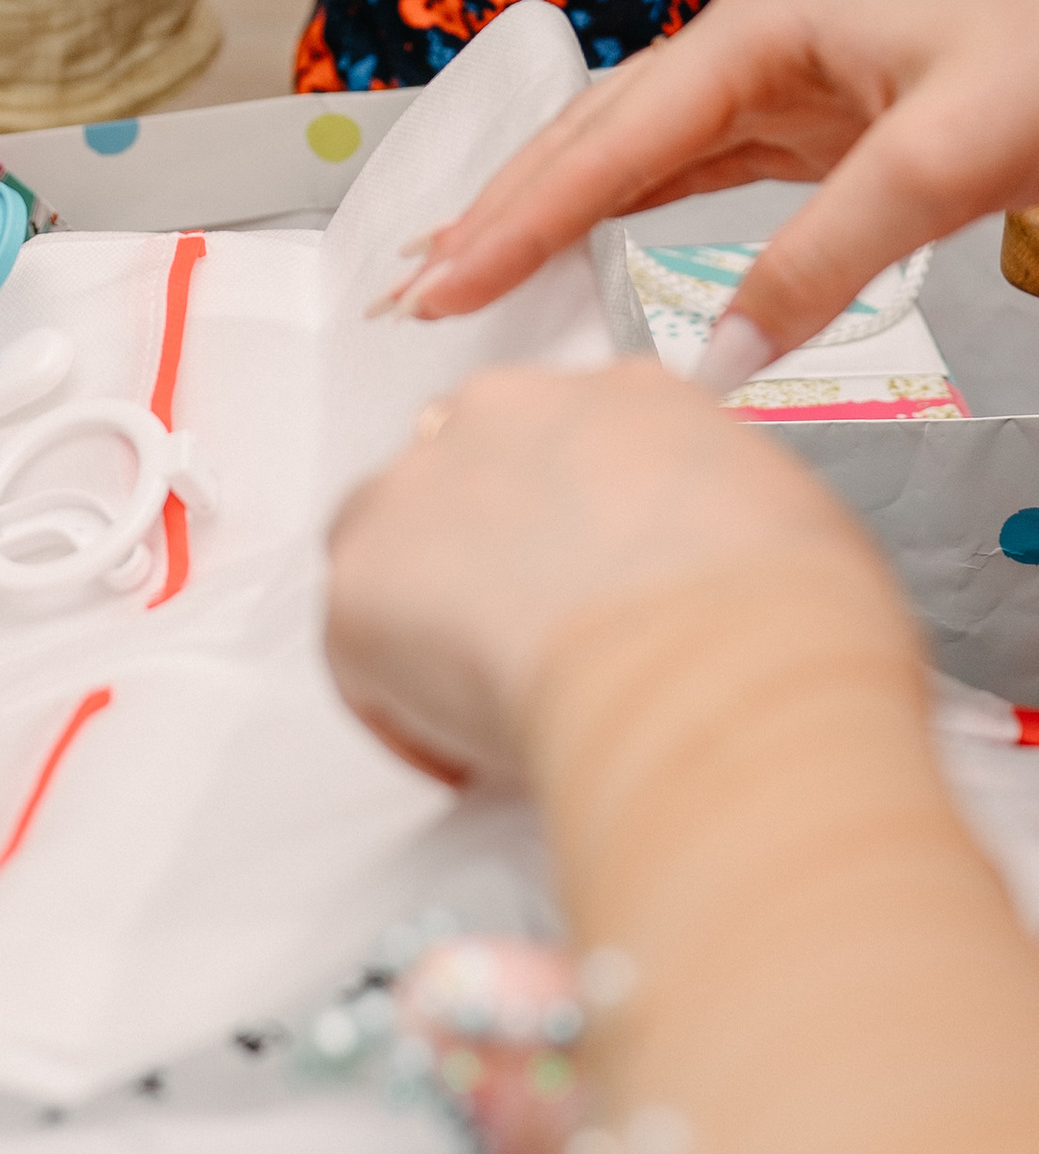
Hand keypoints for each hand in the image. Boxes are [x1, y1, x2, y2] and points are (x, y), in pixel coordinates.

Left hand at [326, 364, 862, 789]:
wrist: (714, 666)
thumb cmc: (782, 619)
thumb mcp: (793, 529)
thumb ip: (728, 524)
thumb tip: (718, 577)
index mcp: (625, 396)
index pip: (574, 438)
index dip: (580, 523)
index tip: (596, 586)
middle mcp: (510, 411)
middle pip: (472, 471)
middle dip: (494, 555)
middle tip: (543, 649)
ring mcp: (421, 486)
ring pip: (397, 543)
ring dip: (434, 614)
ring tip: (497, 705)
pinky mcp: (362, 577)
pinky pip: (360, 650)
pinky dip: (403, 708)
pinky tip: (469, 757)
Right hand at [388, 0, 1038, 367]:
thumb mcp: (941, 164)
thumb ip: (820, 262)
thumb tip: (714, 362)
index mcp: (760, 22)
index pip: (612, 139)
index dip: (519, 216)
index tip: (443, 282)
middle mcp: (751, 38)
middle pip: (595, 132)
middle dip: (498, 207)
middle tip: (408, 285)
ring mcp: (778, 76)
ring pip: (632, 151)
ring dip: (546, 210)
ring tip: (463, 270)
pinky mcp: (811, 120)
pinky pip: (689, 170)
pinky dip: (621, 211)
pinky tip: (576, 243)